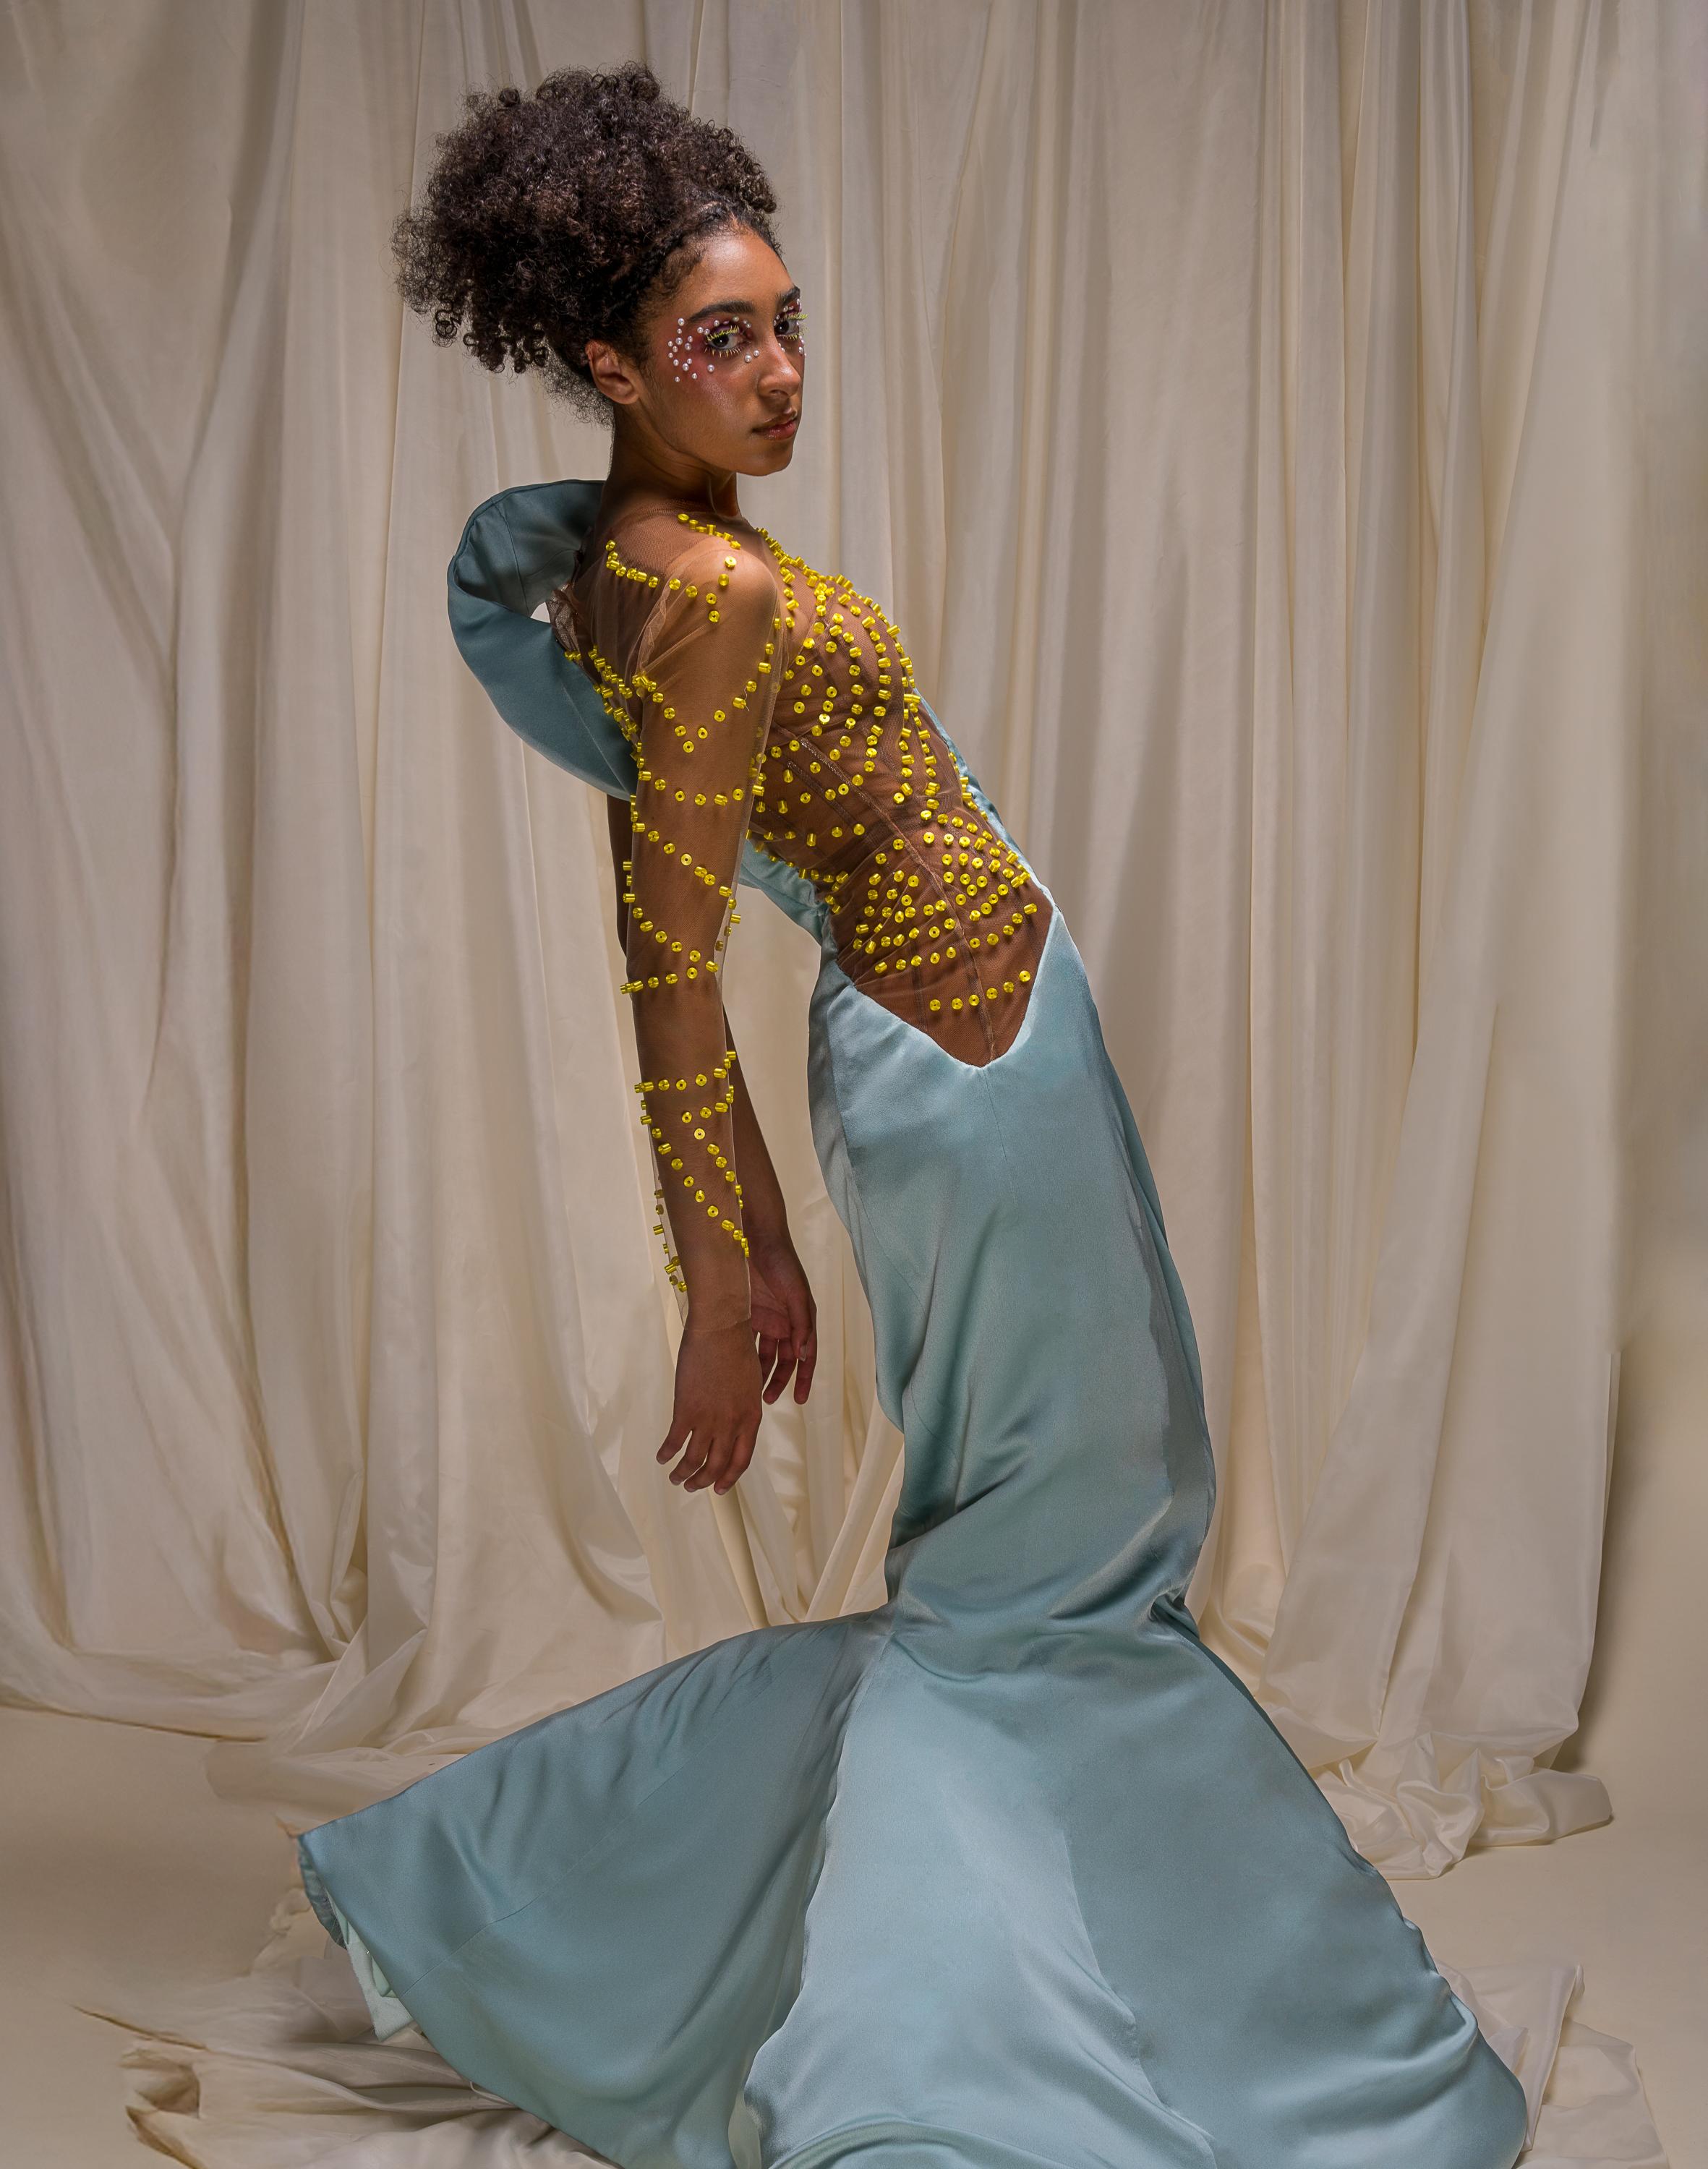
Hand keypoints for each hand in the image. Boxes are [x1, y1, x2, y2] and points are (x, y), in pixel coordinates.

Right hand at [658, 1320, 762, 1494]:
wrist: (721, 1329)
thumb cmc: (737, 1349)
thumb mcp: (750, 1384)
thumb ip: (743, 1408)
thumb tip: (733, 1424)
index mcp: (751, 1418)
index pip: (741, 1459)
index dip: (729, 1477)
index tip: (720, 1488)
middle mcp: (732, 1424)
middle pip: (717, 1466)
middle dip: (704, 1481)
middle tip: (693, 1487)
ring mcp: (709, 1419)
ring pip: (694, 1460)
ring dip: (684, 1473)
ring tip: (675, 1478)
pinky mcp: (686, 1410)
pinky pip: (674, 1441)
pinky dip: (667, 1453)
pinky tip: (661, 1457)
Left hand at [747, 1233, 817, 1407]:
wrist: (754, 1238)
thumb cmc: (782, 1263)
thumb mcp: (796, 1294)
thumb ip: (801, 1324)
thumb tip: (803, 1355)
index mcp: (801, 1320)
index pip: (805, 1356)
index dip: (804, 1378)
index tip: (799, 1399)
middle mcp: (785, 1322)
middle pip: (783, 1360)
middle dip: (778, 1381)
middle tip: (767, 1400)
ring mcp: (765, 1319)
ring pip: (763, 1354)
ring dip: (759, 1372)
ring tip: (749, 1390)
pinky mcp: (746, 1314)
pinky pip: (745, 1341)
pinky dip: (742, 1355)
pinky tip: (734, 1370)